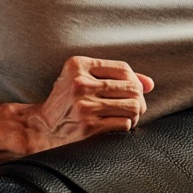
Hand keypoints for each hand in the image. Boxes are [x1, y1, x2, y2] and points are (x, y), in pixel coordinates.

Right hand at [28, 56, 154, 147]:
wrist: (43, 127)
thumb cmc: (67, 101)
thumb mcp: (83, 79)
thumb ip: (115, 76)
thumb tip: (149, 83)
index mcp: (77, 65)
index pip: (123, 68)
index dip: (134, 80)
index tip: (133, 90)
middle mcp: (80, 83)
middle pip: (132, 88)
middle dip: (139, 99)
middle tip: (135, 106)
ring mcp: (84, 106)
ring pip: (132, 106)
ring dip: (135, 113)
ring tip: (129, 115)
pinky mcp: (88, 127)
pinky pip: (124, 123)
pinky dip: (126, 125)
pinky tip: (118, 124)